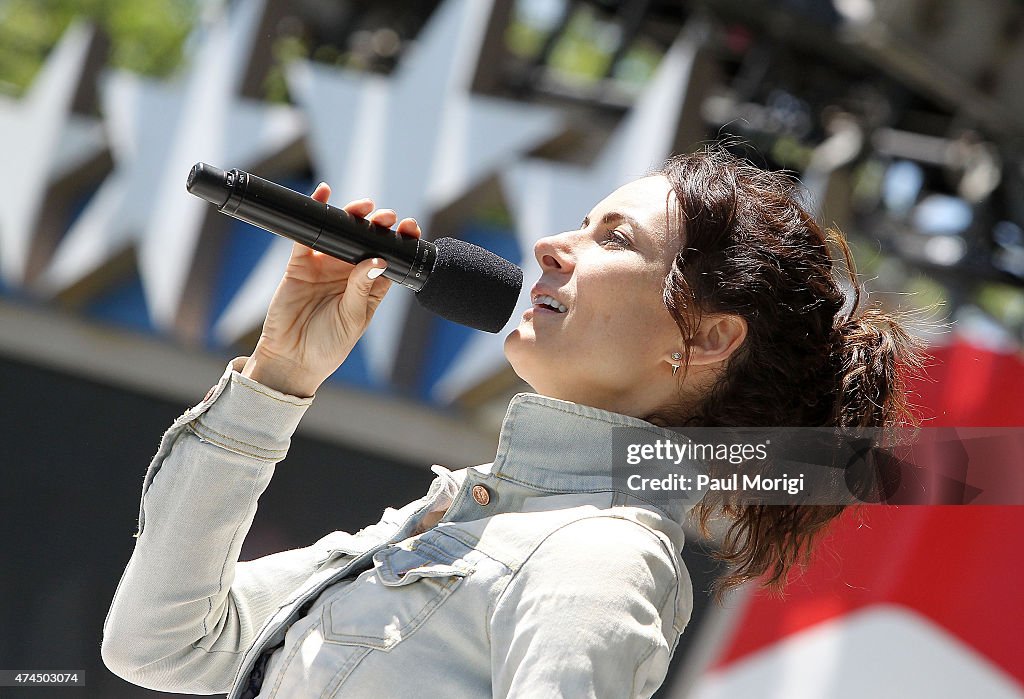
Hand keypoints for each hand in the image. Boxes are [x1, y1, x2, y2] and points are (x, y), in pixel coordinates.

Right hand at [241, 183, 421, 396]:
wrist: (292, 358)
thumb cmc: (329, 345)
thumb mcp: (353, 318)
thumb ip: (362, 289)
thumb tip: (376, 260)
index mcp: (369, 287)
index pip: (388, 257)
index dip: (400, 241)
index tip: (410, 228)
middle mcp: (349, 272)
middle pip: (366, 240)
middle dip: (378, 224)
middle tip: (386, 217)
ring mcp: (325, 266)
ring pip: (341, 232)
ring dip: (352, 215)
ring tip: (363, 207)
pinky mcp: (300, 264)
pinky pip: (307, 235)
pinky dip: (316, 212)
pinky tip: (324, 195)